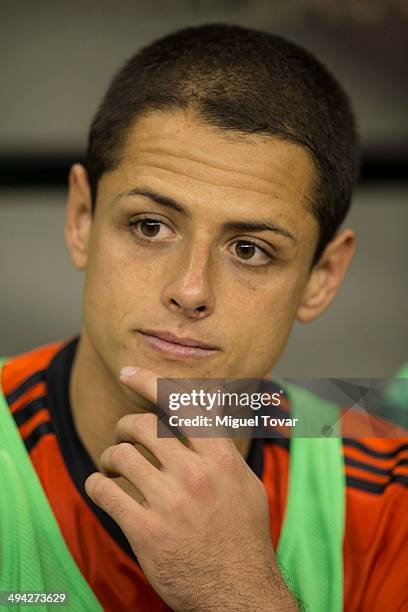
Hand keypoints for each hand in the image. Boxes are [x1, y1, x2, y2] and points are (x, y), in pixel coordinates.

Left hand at [84, 367, 297, 610]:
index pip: (180, 405)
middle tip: (123, 437)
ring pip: (120, 455)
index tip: (129, 373)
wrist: (238, 593)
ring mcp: (169, 502)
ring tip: (112, 467)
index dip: (150, 382)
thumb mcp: (245, 483)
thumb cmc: (243, 536)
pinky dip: (96, 484)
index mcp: (220, 458)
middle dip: (125, 426)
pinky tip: (102, 488)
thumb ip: (222, 447)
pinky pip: (104, 491)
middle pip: (142, 426)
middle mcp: (195, 474)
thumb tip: (206, 411)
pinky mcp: (145, 531)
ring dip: (110, 457)